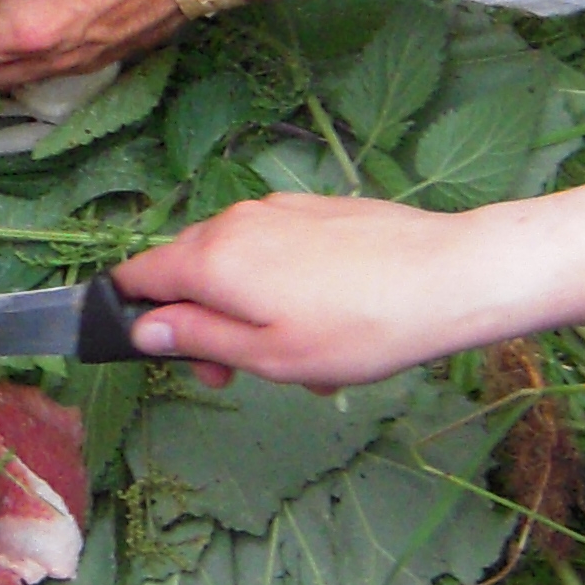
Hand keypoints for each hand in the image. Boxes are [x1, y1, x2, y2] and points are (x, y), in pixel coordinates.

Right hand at [121, 194, 507, 390]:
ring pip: (235, 263)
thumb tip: (142, 329)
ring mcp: (278, 209)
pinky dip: (280, 286)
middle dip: (200, 323)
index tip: (166, 356)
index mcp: (212, 257)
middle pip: (186, 269)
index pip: (137, 276)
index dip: (136, 318)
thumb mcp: (267, 356)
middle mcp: (235, 220)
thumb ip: (196, 339)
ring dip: (246, 310)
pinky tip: (327, 323)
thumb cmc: (358, 328)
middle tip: (236, 375)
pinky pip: (274, 249)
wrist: (448, 276)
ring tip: (300, 356)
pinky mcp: (315, 209)